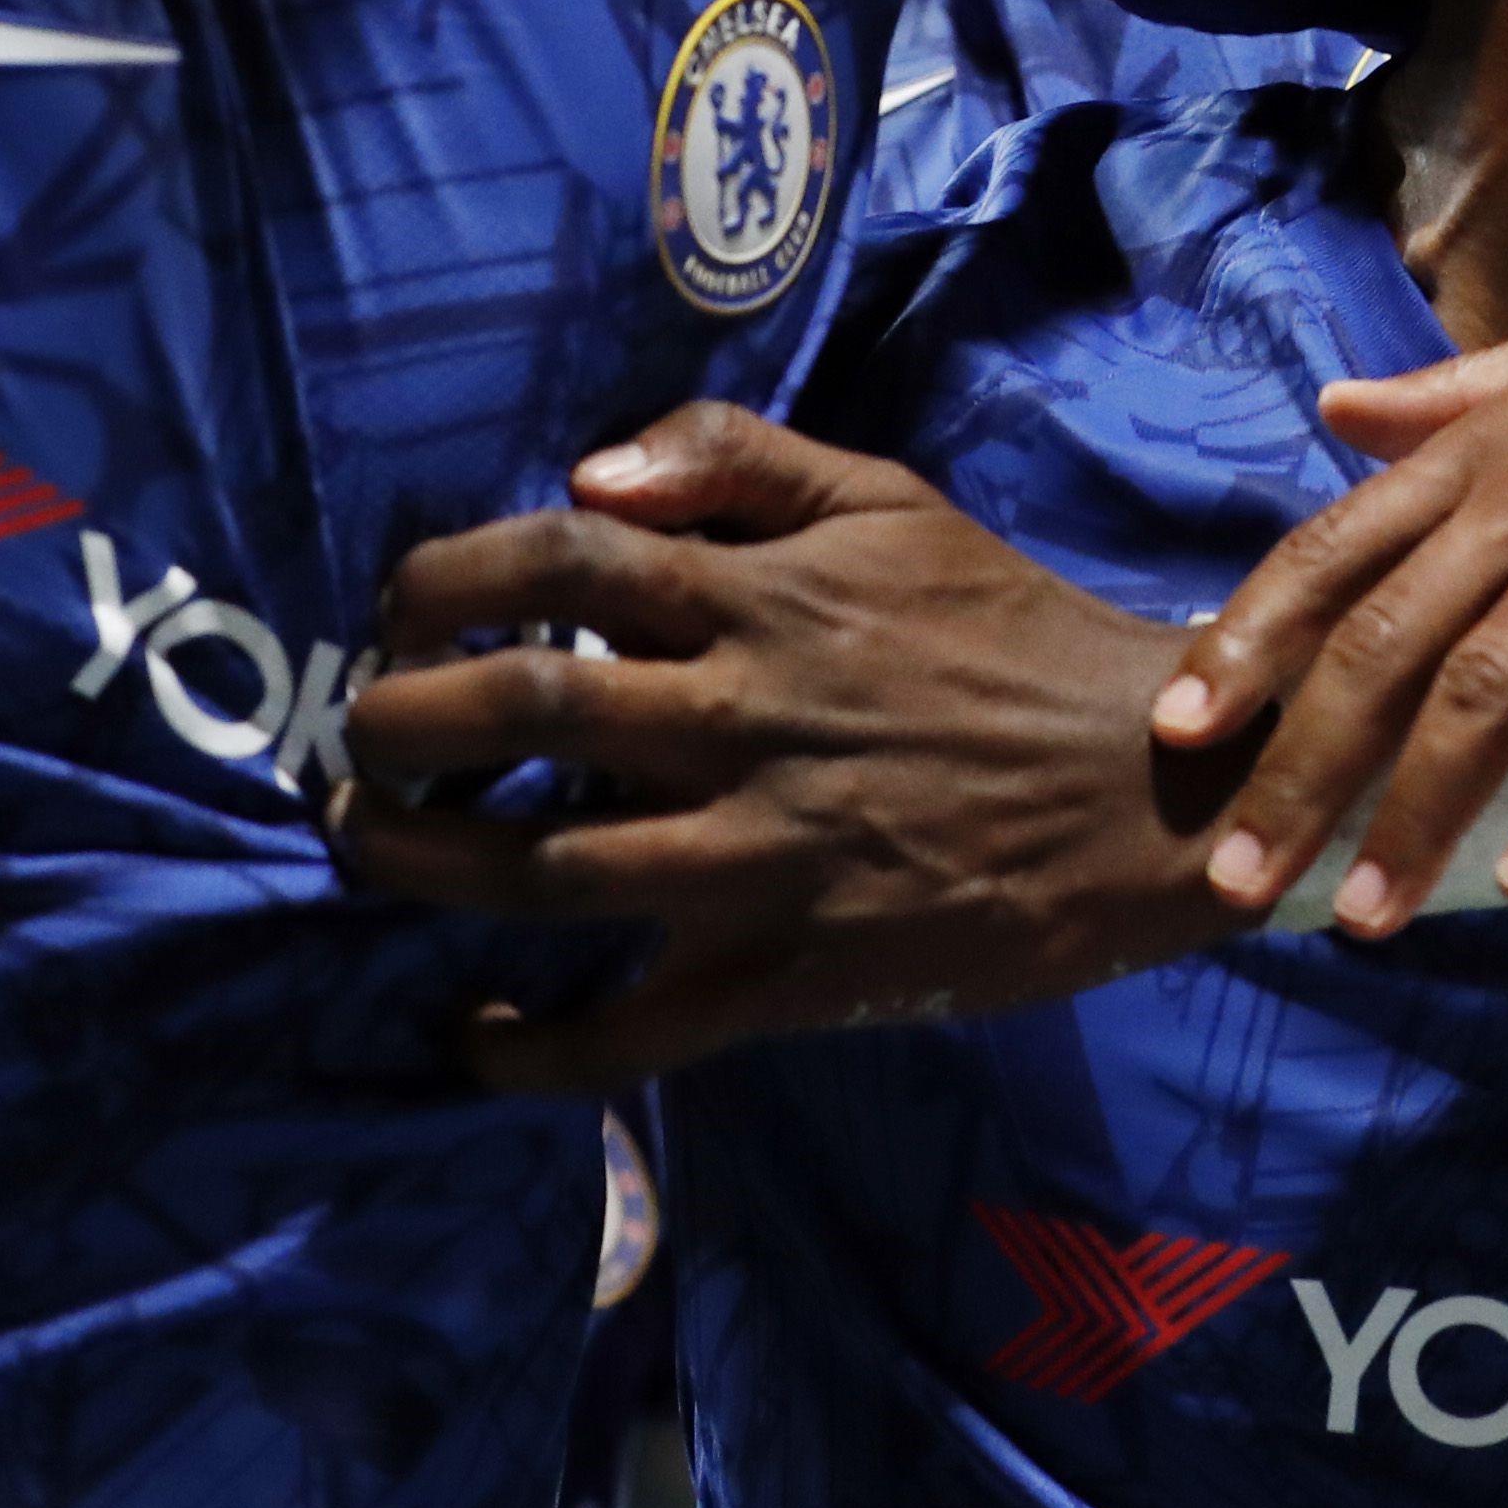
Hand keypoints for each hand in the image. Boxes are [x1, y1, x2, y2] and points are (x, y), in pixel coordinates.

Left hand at [327, 406, 1241, 1088]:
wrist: (1150, 789)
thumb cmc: (1009, 634)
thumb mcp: (893, 501)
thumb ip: (741, 459)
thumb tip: (584, 472)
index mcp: (767, 600)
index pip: (561, 560)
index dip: (445, 579)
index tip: (397, 609)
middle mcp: (745, 721)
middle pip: (517, 711)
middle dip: (395, 722)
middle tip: (357, 738)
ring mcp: (762, 857)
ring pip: (540, 873)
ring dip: (418, 865)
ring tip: (366, 848)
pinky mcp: (791, 973)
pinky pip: (629, 1031)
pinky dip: (531, 1048)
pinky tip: (476, 1033)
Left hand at [1154, 272, 1507, 935]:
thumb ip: (1452, 399)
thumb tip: (1332, 411)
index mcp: (1490, 446)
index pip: (1335, 549)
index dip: (1248, 641)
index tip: (1180, 729)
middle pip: (1387, 645)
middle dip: (1304, 771)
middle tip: (1243, 880)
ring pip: (1489, 692)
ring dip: (1417, 815)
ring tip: (1369, 914)